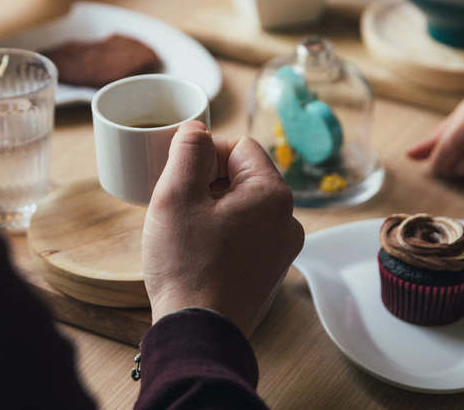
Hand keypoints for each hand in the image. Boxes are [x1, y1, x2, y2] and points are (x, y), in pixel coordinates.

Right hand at [143, 121, 303, 337]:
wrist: (197, 334)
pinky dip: (221, 230)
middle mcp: (288, 219)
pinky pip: (245, 230)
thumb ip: (188, 149)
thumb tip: (197, 128)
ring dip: (211, 206)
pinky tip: (198, 248)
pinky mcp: (269, 268)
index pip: (239, 146)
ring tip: (186, 230)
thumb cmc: (187, 264)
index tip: (181, 179)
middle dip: (207, 181)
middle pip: (242, 174)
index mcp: (273, 194)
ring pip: (241, 203)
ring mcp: (281, 247)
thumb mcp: (176, 194)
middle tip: (179, 206)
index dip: (205, 155)